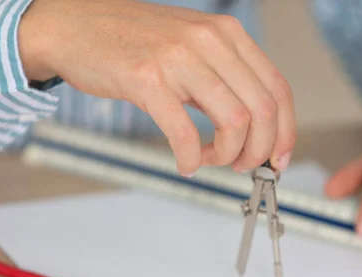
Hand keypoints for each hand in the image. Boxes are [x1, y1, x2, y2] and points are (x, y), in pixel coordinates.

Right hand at [18, 0, 295, 175]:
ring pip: (234, 123)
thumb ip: (225, 78)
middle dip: (259, 151)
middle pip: (263, 111)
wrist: (75, 25)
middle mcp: (210, 41)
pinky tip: (186, 163)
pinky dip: (191, 158)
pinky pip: (184, 133)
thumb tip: (253, 129)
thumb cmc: (134, 41)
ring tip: (209, 159)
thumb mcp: (193, 47)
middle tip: (241, 165)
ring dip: (227, 155)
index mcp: (227, 34)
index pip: (278, 89)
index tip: (277, 158)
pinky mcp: (147, 80)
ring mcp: (179, 59)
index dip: (285, 132)